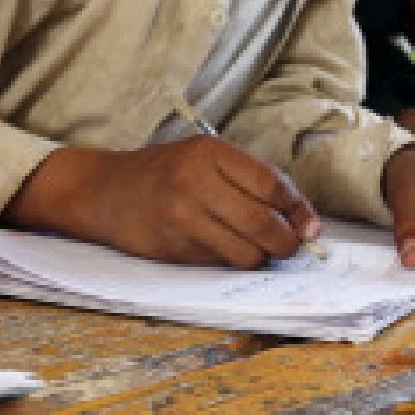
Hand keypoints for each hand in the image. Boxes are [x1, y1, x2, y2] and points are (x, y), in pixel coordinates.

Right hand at [2, 138, 321, 268]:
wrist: (105, 191)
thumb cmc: (165, 173)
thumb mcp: (206, 159)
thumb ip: (252, 181)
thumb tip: (305, 221)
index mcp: (209, 152)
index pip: (272, 184)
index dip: (298, 209)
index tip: (308, 225)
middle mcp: (195, 182)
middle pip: (264, 223)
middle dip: (287, 242)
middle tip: (288, 245)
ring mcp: (182, 216)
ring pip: (247, 252)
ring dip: (261, 257)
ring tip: (255, 247)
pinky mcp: (174, 247)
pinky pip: (221, 263)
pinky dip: (231, 260)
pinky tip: (220, 246)